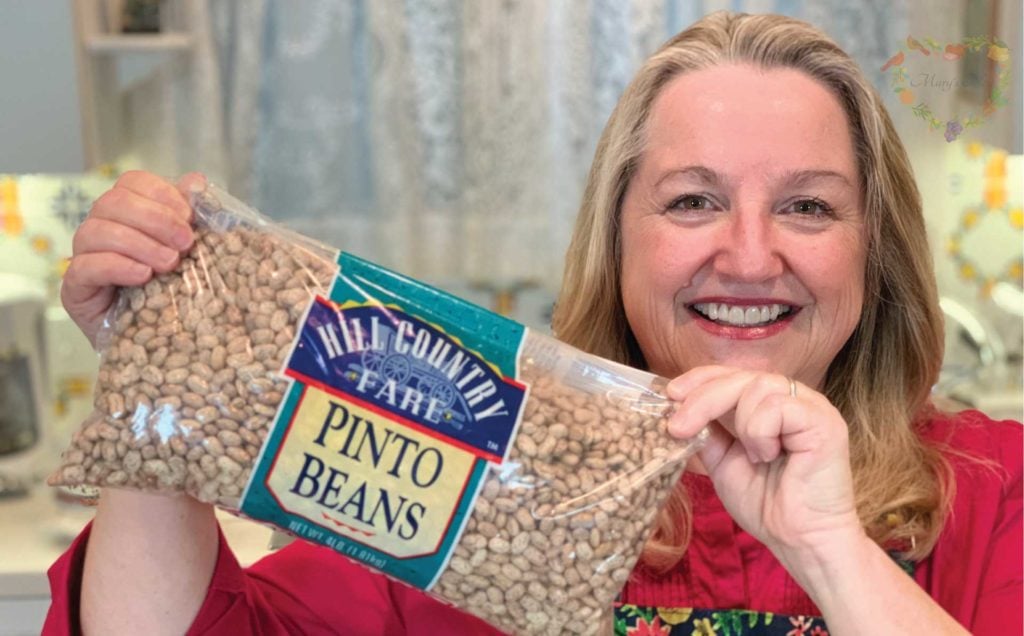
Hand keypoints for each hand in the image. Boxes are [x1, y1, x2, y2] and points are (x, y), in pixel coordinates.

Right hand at [61, 171, 203, 346]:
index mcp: (128, 214)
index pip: (132, 182)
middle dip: (155, 219)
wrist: (160, 344)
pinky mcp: (75, 289)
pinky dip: (117, 266)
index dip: (161, 194)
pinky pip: (85, 267)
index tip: (189, 217)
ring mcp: (84, 258)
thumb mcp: (191, 253)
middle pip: (113, 202)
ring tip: (169, 263)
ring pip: (96, 231)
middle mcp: (101, 229)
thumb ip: (191, 216)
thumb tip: (195, 181)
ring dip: (139, 244)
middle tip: (185, 244)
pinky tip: (143, 275)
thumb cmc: (176, 292)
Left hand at [665, 365, 863, 560]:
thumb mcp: (722, 462)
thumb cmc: (766, 503)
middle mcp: (792, 398)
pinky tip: (768, 455)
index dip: (700, 379)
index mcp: (769, 404)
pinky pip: (778, 406)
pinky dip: (761, 432)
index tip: (671, 394)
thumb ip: (707, 433)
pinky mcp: (824, 421)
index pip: (732, 374)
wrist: (798, 540)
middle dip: (703, 399)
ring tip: (751, 456)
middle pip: (740, 377)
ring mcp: (811, 407)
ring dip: (741, 423)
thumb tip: (678, 411)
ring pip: (759, 386)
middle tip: (678, 427)